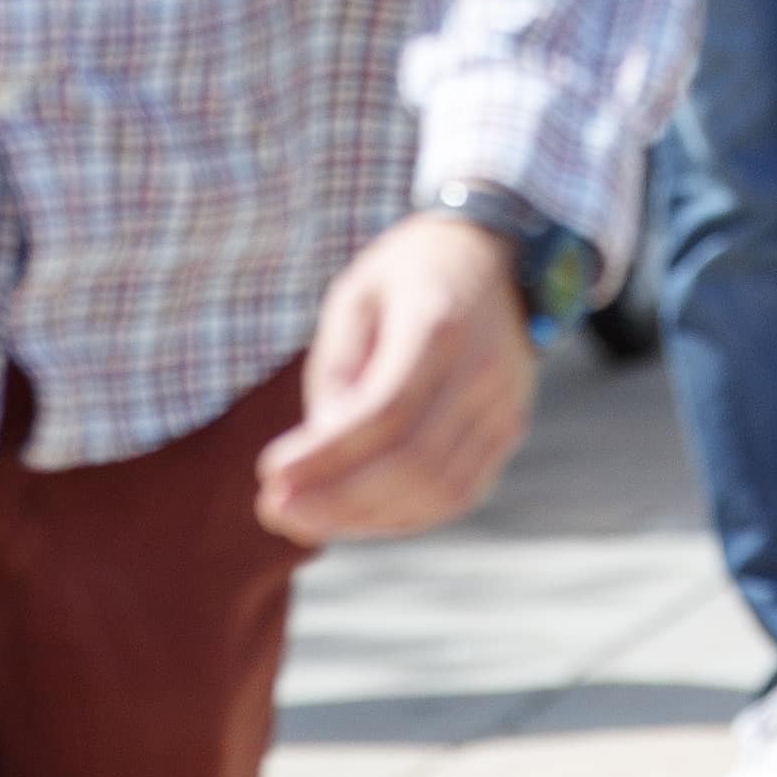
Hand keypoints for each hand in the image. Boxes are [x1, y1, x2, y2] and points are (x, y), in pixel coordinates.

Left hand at [257, 214, 537, 543]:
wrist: (496, 257)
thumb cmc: (409, 275)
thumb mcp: (356, 296)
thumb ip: (337, 373)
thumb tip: (320, 457)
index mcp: (441, 324)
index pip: (387, 412)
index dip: (327, 455)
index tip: (268, 473)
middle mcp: (484, 371)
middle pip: (415, 463)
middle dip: (339, 500)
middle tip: (275, 510)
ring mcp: (505, 406)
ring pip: (439, 492)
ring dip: (365, 519)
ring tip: (304, 518)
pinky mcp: (508, 432)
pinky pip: (457, 495)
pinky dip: (401, 516)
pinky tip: (353, 514)